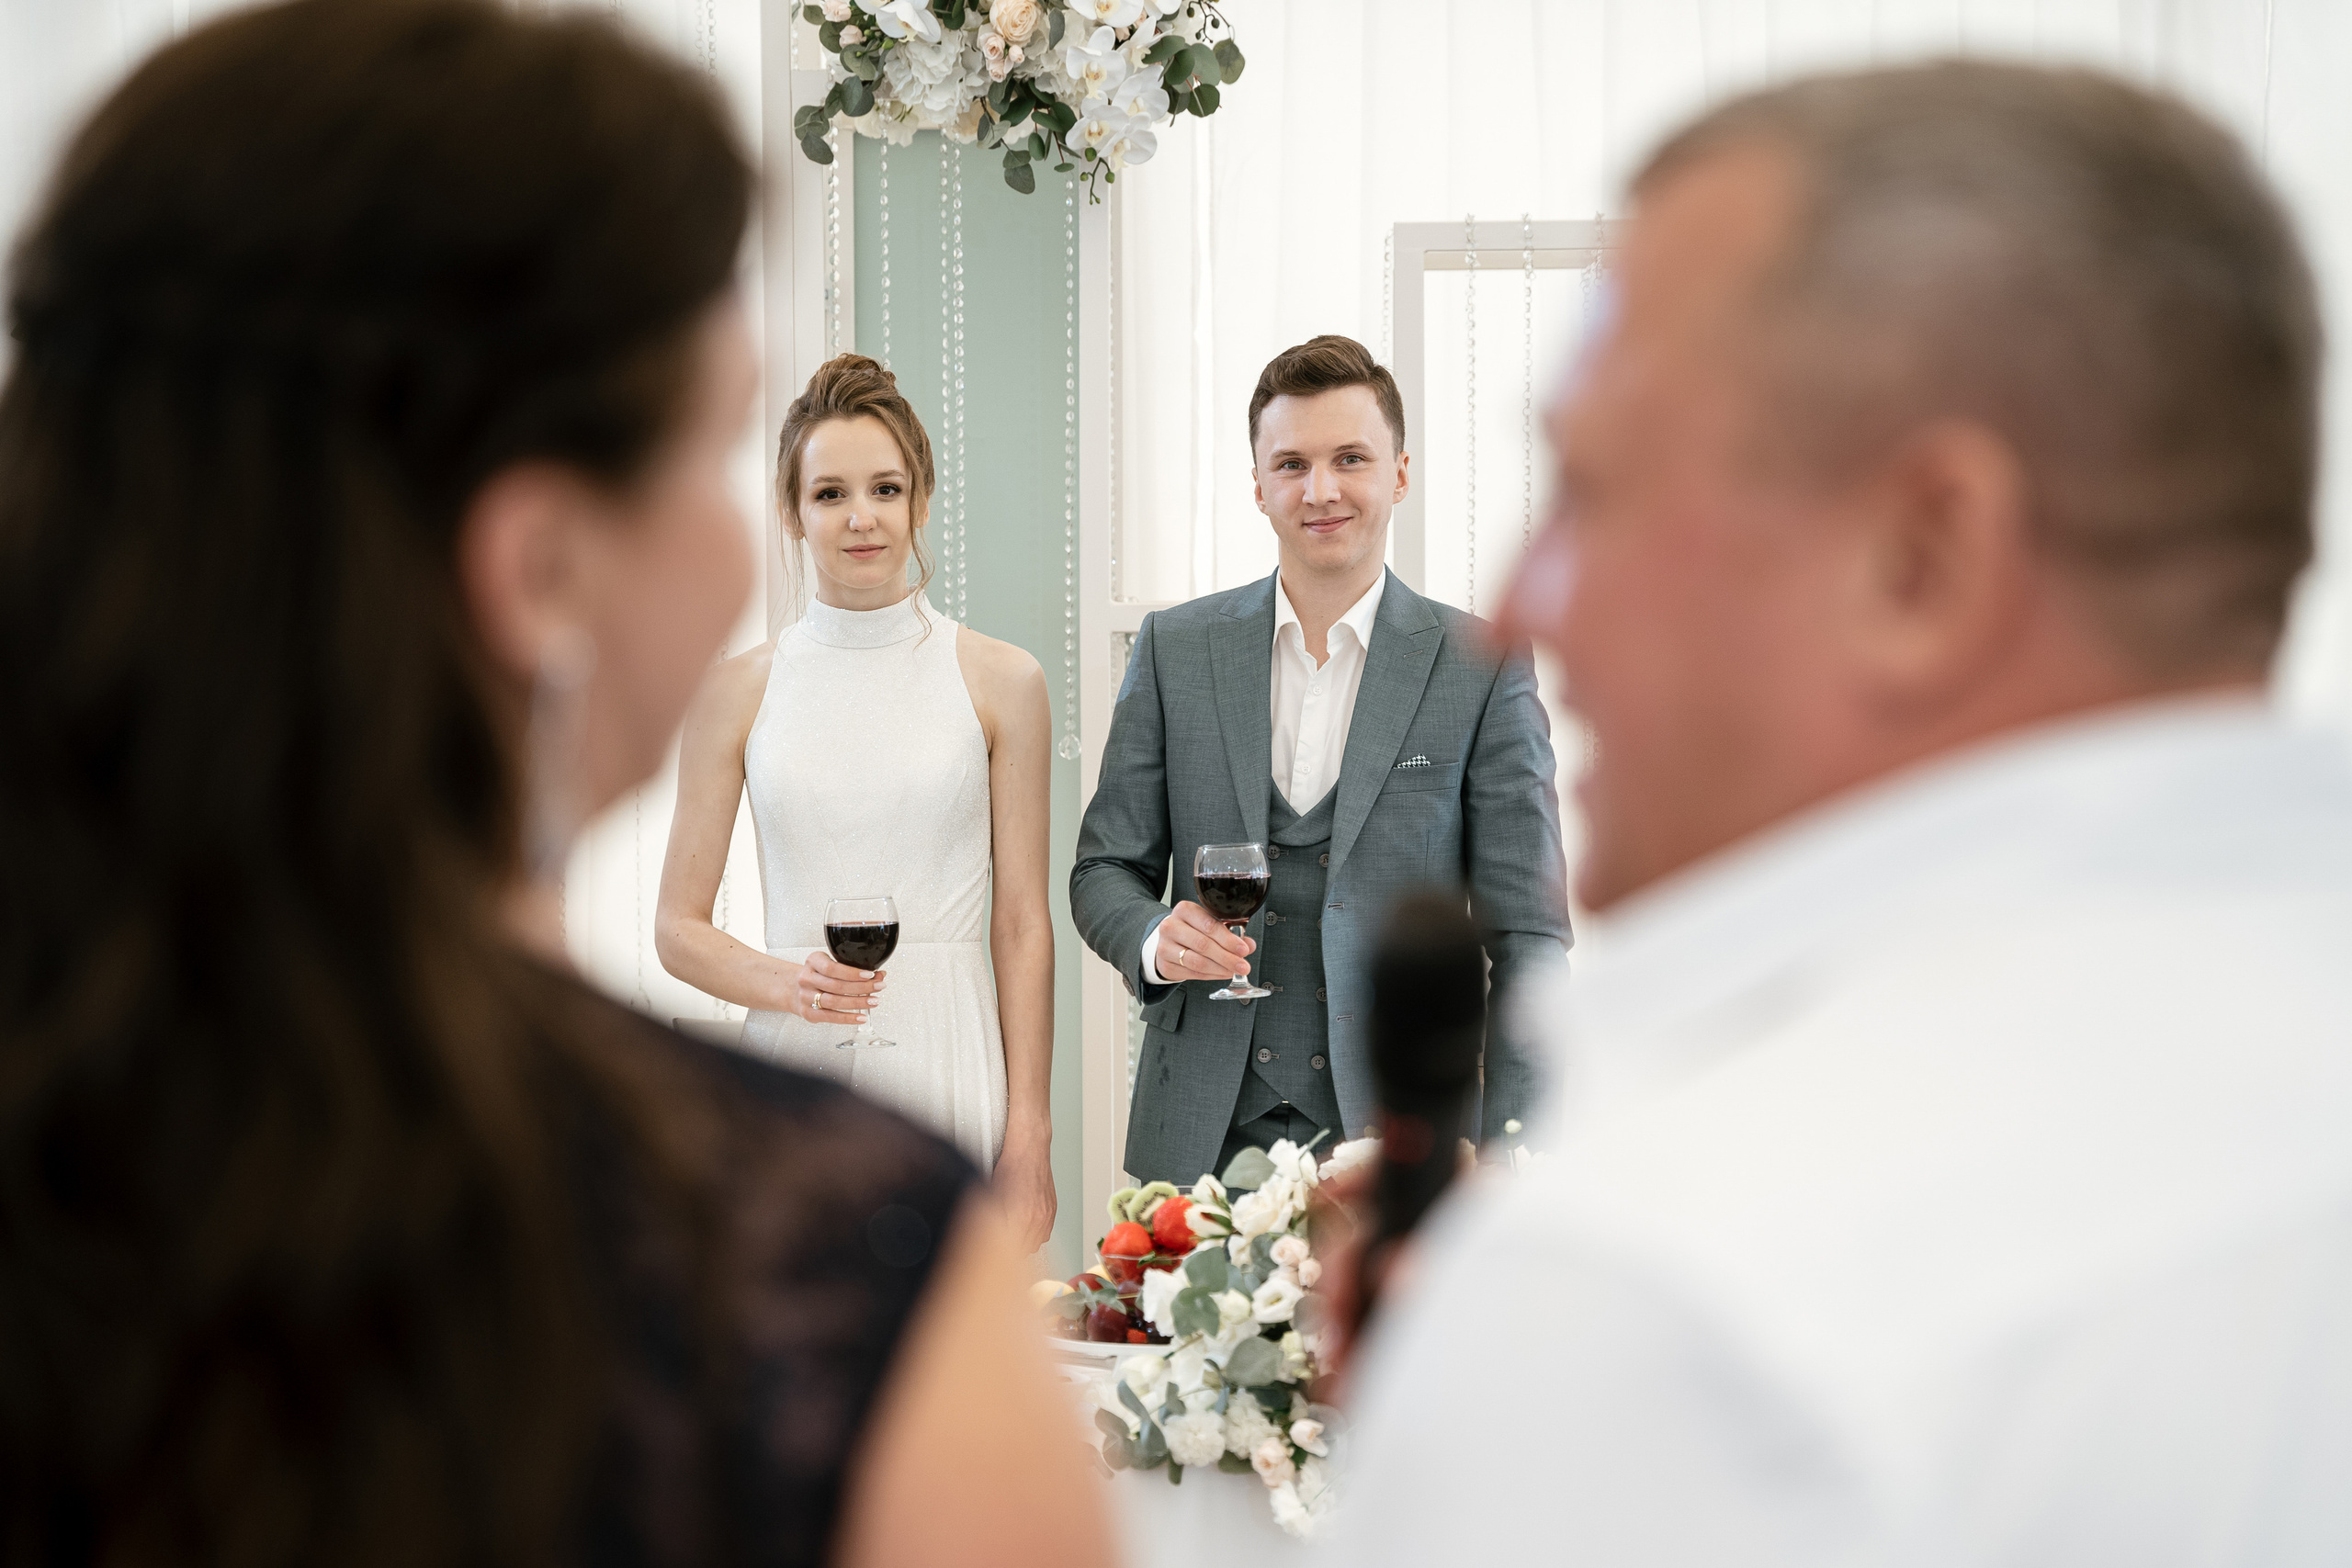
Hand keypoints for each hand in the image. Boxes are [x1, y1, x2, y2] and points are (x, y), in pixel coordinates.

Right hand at [791, 951, 883, 1024]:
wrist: (793, 989)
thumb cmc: (818, 975)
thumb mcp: (830, 964)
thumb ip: (853, 969)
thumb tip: (880, 975)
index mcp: (813, 961)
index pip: (832, 968)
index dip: (852, 973)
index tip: (870, 975)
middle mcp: (806, 979)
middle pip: (836, 985)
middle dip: (862, 987)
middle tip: (879, 987)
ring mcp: (806, 997)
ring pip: (834, 1001)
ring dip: (857, 1002)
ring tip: (874, 1001)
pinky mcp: (808, 1013)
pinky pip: (830, 1017)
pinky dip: (848, 1018)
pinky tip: (861, 1017)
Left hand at [993, 1126, 1056, 1254]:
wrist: (1029, 1150)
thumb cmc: (1010, 1167)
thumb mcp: (993, 1195)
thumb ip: (993, 1221)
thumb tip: (985, 1235)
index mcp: (1019, 1217)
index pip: (1009, 1250)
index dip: (998, 1252)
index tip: (991, 1251)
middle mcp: (1036, 1218)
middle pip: (1023, 1250)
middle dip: (1010, 1250)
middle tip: (999, 1246)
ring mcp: (1046, 1215)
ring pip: (1035, 1244)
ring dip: (1024, 1244)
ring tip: (1012, 1237)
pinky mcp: (1052, 1210)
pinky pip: (1045, 1233)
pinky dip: (1036, 1234)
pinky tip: (1026, 1228)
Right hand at [1155, 900, 1253, 983]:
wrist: (1169, 940)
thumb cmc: (1193, 929)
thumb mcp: (1210, 923)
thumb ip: (1230, 932)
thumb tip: (1248, 945)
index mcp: (1184, 910)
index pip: (1208, 925)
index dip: (1228, 939)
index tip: (1243, 949)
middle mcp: (1171, 927)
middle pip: (1203, 945)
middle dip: (1227, 957)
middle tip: (1242, 965)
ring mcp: (1165, 947)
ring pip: (1197, 962)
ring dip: (1220, 968)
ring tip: (1234, 971)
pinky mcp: (1165, 965)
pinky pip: (1192, 973)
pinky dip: (1211, 975)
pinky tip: (1223, 973)